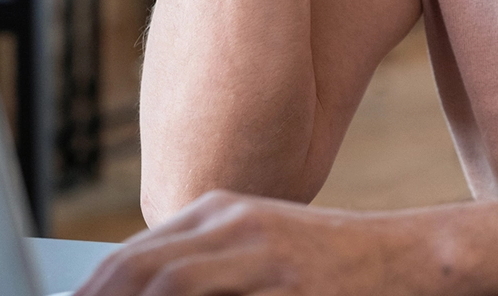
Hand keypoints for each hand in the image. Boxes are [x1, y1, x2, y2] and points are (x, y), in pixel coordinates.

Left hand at [73, 191, 442, 295]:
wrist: (408, 257)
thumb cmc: (328, 263)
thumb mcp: (259, 246)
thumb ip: (202, 263)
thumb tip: (131, 288)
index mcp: (218, 211)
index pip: (129, 259)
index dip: (89, 295)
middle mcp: (233, 224)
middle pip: (137, 272)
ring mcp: (262, 255)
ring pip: (168, 288)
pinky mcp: (290, 285)